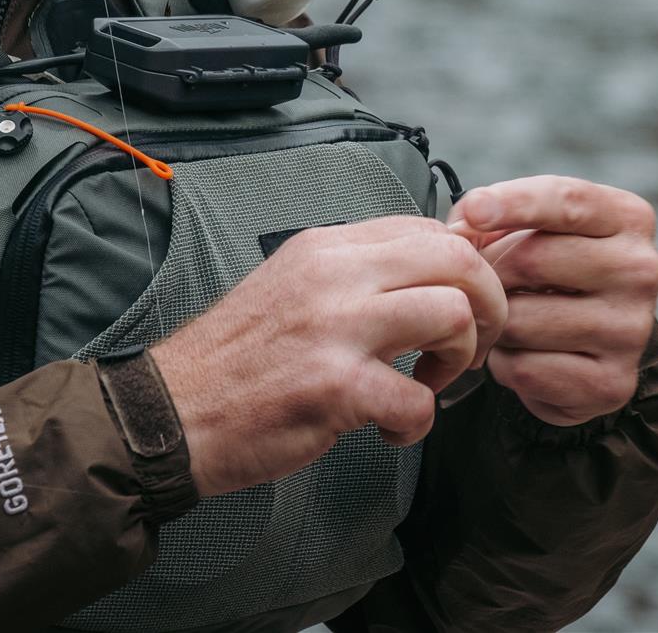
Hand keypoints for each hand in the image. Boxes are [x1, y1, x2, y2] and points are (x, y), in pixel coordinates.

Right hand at [154, 215, 508, 496]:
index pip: (430, 228)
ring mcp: (334, 328)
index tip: (462, 305)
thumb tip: (427, 273)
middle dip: (487, 305)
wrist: (169, 412)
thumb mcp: (292, 285)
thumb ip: (353, 275)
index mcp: (325, 247)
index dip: (465, 269)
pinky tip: (389, 429)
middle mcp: (333, 275)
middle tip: (469, 344)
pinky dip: (418, 422)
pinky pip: (419, 399)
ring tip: (429, 382)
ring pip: (453, 315)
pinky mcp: (334, 387)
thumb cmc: (234, 361)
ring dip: (460, 359)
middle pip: (457, 258)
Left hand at [449, 176, 657, 426]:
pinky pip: (524, 369)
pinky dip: (504, 363)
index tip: (473, 212)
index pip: (567, 201)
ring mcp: (631, 331)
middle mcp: (640, 271)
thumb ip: (495, 218)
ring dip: (495, 322)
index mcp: (628, 218)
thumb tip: (462, 227)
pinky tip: (520, 353)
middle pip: (532, 260)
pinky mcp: (612, 383)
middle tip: (482, 283)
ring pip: (520, 320)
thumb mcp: (533, 228)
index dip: (513, 203)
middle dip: (490, 271)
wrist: (589, 347)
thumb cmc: (552, 271)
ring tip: (507, 318)